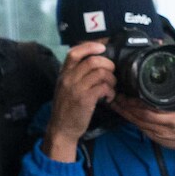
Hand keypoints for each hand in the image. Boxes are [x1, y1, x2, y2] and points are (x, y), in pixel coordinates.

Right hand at [45, 41, 116, 161]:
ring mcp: (76, 89)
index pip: (74, 52)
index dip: (90, 47)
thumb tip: (94, 63)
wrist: (61, 129)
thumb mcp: (65, 87)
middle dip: (108, 64)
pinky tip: (109, 97)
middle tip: (112, 72)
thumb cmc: (66, 108)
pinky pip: (103, 87)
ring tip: (112, 87)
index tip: (102, 48)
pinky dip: (110, 91)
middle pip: (92, 61)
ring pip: (100, 73)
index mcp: (64, 73)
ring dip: (111, 79)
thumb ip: (75, 74)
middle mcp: (69, 78)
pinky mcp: (85, 100)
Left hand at [111, 96, 174, 160]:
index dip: (135, 102)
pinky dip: (130, 119)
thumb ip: (172, 97)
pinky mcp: (154, 137)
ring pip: (136, 122)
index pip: (149, 108)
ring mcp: (157, 132)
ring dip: (124, 112)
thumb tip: (158, 86)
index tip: (126, 93)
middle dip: (125, 106)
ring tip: (115, 103)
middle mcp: (163, 125)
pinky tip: (123, 113)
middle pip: (139, 115)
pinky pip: (139, 127)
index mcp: (173, 115)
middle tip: (116, 96)